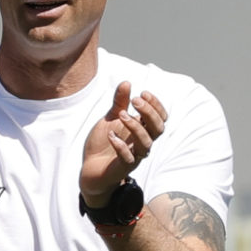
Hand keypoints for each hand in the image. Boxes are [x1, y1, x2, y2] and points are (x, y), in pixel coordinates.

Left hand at [80, 81, 166, 204]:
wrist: (89, 167)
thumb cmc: (104, 143)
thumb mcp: (111, 118)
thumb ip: (119, 103)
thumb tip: (127, 82)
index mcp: (143, 130)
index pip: (161, 118)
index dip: (156, 105)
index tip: (143, 92)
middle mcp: (142, 143)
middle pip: (159, 129)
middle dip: (149, 113)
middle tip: (135, 100)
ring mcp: (134, 156)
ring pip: (146, 144)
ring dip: (135, 127)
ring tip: (121, 114)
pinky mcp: (123, 168)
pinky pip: (128, 159)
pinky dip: (121, 146)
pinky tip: (111, 136)